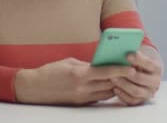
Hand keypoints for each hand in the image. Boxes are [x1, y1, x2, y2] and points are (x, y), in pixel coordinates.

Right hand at [14, 57, 134, 105]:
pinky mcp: (79, 103)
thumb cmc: (51, 71)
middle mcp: (82, 87)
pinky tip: (107, 86)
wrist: (35, 88)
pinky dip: (104, 92)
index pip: (106, 72)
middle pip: (109, 84)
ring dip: (113, 87)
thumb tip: (101, 64)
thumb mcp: (69, 62)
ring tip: (121, 79)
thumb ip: (87, 64)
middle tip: (130, 73)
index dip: (120, 70)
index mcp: (80, 74)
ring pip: (105, 93)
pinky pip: (97, 98)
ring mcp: (81, 97)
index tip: (131, 68)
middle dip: (120, 79)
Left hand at [111, 51, 162, 105]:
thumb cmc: (139, 64)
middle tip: (116, 69)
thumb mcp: (140, 58)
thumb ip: (134, 54)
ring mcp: (148, 93)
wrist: (144, 78)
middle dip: (127, 74)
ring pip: (135, 91)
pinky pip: (131, 100)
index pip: (149, 63)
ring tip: (112, 78)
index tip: (127, 55)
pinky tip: (114, 88)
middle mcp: (155, 82)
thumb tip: (122, 47)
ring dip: (123, 84)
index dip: (138, 59)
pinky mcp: (140, 101)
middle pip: (140, 78)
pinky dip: (122, 95)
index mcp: (156, 69)